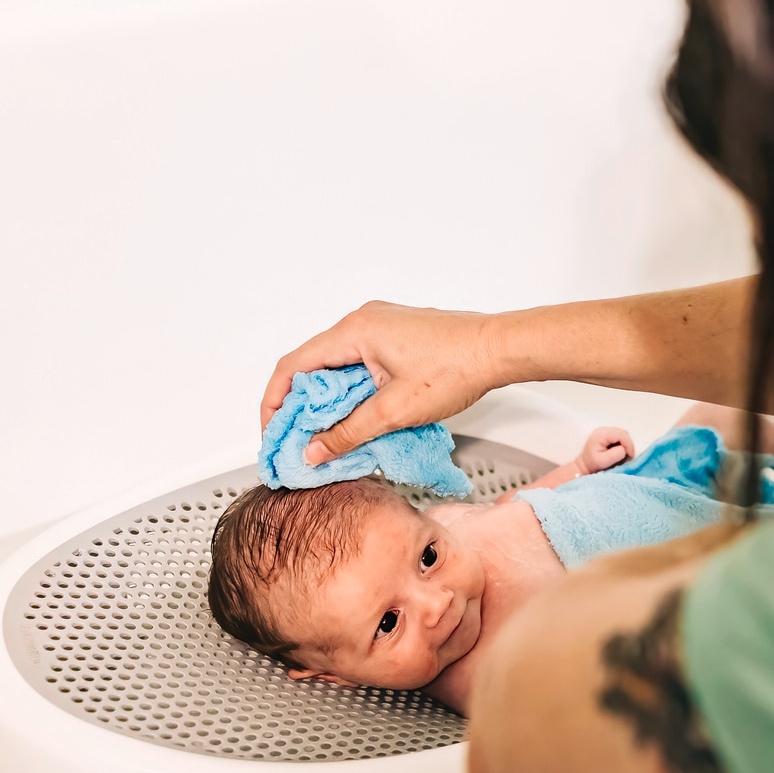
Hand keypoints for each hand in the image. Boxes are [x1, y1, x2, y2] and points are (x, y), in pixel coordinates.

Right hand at [261, 302, 501, 464]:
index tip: (273, 432)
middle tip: (297, 439)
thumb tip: (314, 451)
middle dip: (301, 404)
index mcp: (355, 331)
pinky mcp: (398, 335)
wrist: (500, 349)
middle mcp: (364, 320)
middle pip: (313, 364)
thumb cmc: (456, 369)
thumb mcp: (394, 411)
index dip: (275, 401)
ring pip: (338, 364)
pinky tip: (356, 415)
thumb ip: (348, 433)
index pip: (294, 366)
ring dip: (329, 398)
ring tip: (325, 434)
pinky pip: (360, 360)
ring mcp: (382, 325)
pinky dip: (351, 388)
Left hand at [576, 426, 632, 475]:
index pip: (621, 434)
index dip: (629, 444)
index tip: (630, 456)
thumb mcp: (603, 461)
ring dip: (626, 445)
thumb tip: (624, 449)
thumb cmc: (592, 465)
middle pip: (623, 433)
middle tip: (628, 456)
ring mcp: (605, 432)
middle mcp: (603, 430)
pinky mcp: (608, 435)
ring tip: (624, 455)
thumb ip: (615, 454)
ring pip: (623, 435)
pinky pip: (620, 437)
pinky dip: (623, 445)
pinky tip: (619, 452)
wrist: (583, 466)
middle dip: (628, 445)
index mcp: (601, 434)